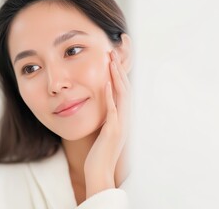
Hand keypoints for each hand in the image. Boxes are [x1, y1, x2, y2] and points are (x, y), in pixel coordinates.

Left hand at [84, 50, 130, 197]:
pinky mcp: (113, 130)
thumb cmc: (98, 152)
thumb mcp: (102, 131)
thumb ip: (104, 118)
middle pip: (124, 88)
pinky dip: (109, 94)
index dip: (118, 74)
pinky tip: (105, 82)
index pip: (122, 90)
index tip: (111, 59)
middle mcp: (124, 118)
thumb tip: (99, 106)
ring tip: (110, 61)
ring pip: (122, 95)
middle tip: (112, 52)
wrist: (99, 171)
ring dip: (116, 76)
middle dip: (118, 69)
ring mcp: (121, 124)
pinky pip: (112, 108)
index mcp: (121, 117)